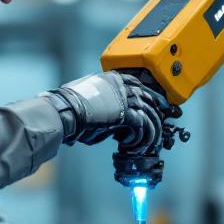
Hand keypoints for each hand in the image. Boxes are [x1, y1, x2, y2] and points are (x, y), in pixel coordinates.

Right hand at [41, 71, 174, 149]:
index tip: (154, 104)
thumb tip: (111, 110)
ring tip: (143, 142)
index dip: (148, 95)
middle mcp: (121, 85)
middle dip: (155, 113)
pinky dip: (137, 138)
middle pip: (147, 97)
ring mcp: (125, 98)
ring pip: (148, 113)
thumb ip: (104, 100)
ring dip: (148, 130)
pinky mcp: (125, 113)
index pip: (137, 83)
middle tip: (158, 126)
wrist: (65, 111)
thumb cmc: (71, 107)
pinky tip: (128, 144)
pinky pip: (141, 126)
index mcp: (112, 78)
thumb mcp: (90, 97)